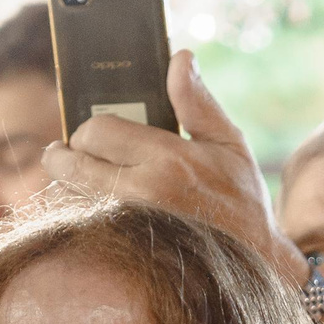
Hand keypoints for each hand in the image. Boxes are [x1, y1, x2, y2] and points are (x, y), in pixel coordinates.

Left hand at [39, 51, 309, 292]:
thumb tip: (179, 58)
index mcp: (168, 160)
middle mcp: (142, 195)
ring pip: (71, 197)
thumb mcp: (229, 144)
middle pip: (70, 165)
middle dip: (67, 156)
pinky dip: (82, 216)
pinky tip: (100, 213)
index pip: (95, 130)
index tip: (95, 134)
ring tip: (91, 181)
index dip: (90, 128)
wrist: (256, 265)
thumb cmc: (242, 201)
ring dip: (73, 187)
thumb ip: (198, 101)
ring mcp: (128, 229)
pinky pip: (83, 227)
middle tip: (72, 154)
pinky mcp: (122, 253)